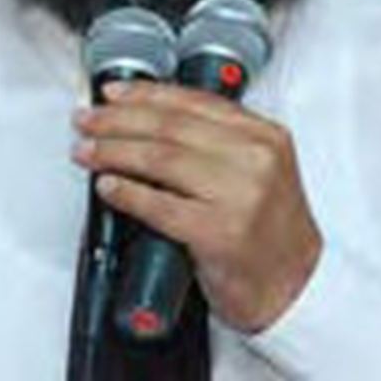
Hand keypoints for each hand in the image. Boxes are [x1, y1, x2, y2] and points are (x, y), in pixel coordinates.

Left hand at [72, 80, 321, 332]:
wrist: (294, 288)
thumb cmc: (267, 231)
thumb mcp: (257, 170)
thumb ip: (216, 141)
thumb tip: (146, 118)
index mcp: (264, 136)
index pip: (194, 101)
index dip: (145, 93)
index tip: (113, 93)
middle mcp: (255, 159)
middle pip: (170, 126)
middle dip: (118, 119)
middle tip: (86, 120)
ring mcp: (240, 196)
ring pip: (160, 158)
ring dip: (113, 151)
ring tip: (86, 151)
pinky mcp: (220, 234)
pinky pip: (159, 206)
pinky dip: (126, 192)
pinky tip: (106, 186)